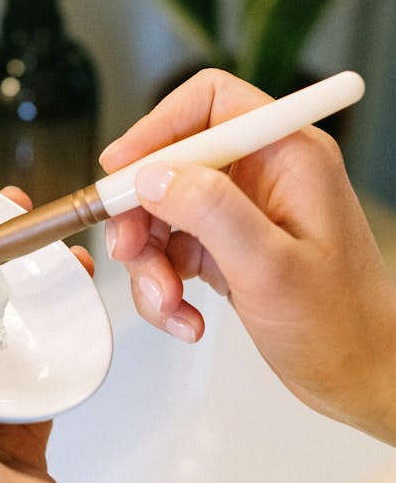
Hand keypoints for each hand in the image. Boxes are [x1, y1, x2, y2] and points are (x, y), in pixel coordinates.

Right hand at [100, 69, 395, 444]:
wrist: (363, 379)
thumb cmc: (343, 327)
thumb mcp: (271, 268)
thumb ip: (211, 212)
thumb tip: (152, 176)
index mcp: (288, 156)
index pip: (210, 103)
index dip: (158, 127)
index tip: (120, 168)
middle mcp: (266, 175)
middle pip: (174, 163)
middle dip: (143, 213)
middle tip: (132, 252)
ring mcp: (247, 213)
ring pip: (166, 212)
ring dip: (152, 261)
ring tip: (169, 304)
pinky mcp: (232, 248)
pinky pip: (175, 250)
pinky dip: (166, 286)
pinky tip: (185, 318)